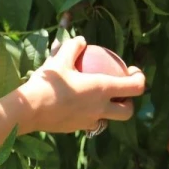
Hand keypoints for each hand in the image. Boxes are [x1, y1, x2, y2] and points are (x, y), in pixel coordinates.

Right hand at [18, 36, 145, 134]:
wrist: (29, 110)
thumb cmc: (47, 83)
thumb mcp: (59, 59)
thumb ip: (73, 47)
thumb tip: (81, 40)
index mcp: (102, 89)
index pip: (136, 87)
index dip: (139, 78)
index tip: (131, 71)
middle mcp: (100, 108)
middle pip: (127, 111)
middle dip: (129, 102)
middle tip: (119, 92)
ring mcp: (89, 121)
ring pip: (108, 119)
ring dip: (108, 111)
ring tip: (97, 100)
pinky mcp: (76, 128)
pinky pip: (89, 123)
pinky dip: (89, 115)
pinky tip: (75, 106)